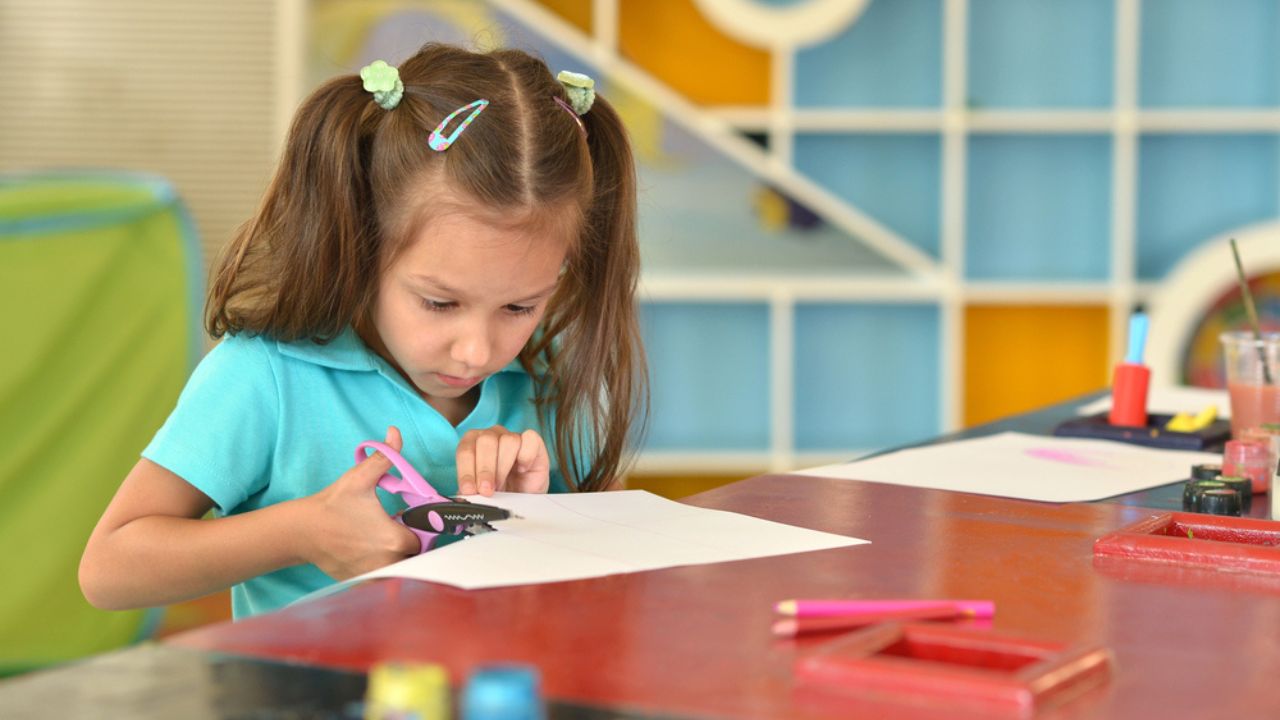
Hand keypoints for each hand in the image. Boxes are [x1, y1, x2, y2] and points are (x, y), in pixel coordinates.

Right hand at [300, 426, 419, 579]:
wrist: (301, 530)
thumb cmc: (332, 504)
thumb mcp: (360, 478)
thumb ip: (385, 456)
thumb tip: (395, 433)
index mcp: (393, 539)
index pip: (423, 538)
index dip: (418, 528)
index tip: (405, 519)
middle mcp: (386, 561)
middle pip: (414, 555)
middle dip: (409, 543)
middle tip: (393, 527)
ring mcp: (373, 574)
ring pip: (399, 568)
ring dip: (396, 556)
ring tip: (381, 539)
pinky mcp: (360, 581)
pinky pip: (382, 577)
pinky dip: (381, 567)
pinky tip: (368, 550)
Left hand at [456, 426, 550, 495]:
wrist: (525, 500)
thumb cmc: (501, 492)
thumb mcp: (481, 494)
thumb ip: (470, 492)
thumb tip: (461, 497)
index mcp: (472, 443)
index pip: (465, 450)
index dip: (466, 471)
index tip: (470, 490)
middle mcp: (492, 436)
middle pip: (485, 441)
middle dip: (484, 469)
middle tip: (487, 490)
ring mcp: (513, 436)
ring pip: (507, 441)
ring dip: (504, 466)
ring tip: (503, 484)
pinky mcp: (534, 442)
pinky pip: (529, 439)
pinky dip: (525, 456)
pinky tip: (522, 469)